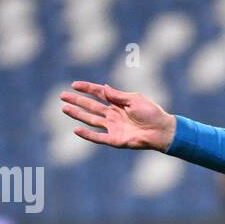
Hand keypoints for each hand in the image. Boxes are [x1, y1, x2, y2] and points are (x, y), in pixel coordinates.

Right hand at [60, 81, 175, 150]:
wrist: (162, 130)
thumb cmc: (152, 113)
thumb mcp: (134, 99)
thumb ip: (117, 95)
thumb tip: (104, 86)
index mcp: (118, 103)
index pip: (99, 93)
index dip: (87, 88)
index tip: (74, 84)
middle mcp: (113, 115)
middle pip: (91, 106)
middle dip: (77, 101)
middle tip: (62, 95)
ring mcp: (113, 127)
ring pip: (91, 120)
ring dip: (77, 114)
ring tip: (64, 108)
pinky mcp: (115, 139)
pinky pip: (98, 137)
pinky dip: (87, 134)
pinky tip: (76, 129)